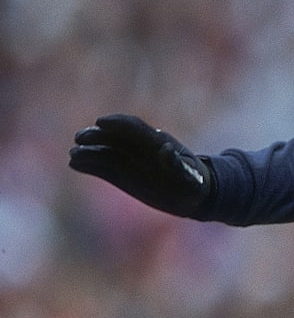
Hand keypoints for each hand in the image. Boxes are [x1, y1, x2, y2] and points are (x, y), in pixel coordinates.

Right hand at [70, 114, 212, 217]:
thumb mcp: (191, 178)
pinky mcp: (122, 174)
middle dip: (98, 135)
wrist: (192, 195)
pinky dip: (89, 163)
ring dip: (89, 150)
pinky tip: (74, 163)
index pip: (134, 127)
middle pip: (115, 136)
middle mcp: (140, 149)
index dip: (117, 123)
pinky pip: (103, 166)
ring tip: (73, 153)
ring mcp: (130, 160)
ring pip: (106, 151)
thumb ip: (177, 165)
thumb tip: (165, 149)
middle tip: (80, 137)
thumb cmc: (195, 184)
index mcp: (157, 143)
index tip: (100, 122)